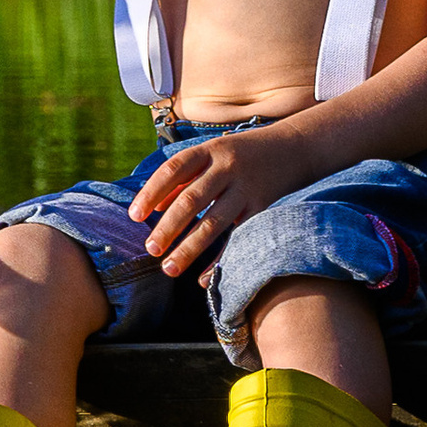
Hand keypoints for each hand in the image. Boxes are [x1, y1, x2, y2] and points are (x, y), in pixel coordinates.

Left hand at [128, 124, 303, 277]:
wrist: (293, 147)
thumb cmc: (239, 154)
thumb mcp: (210, 155)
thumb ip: (182, 178)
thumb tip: (154, 208)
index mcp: (208, 151)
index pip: (172, 170)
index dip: (151, 192)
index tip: (134, 216)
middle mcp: (226, 167)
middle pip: (191, 200)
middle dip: (168, 227)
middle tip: (150, 250)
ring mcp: (246, 188)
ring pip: (213, 223)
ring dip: (189, 249)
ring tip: (169, 268)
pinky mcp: (262, 207)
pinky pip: (237, 237)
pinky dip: (219, 259)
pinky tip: (202, 278)